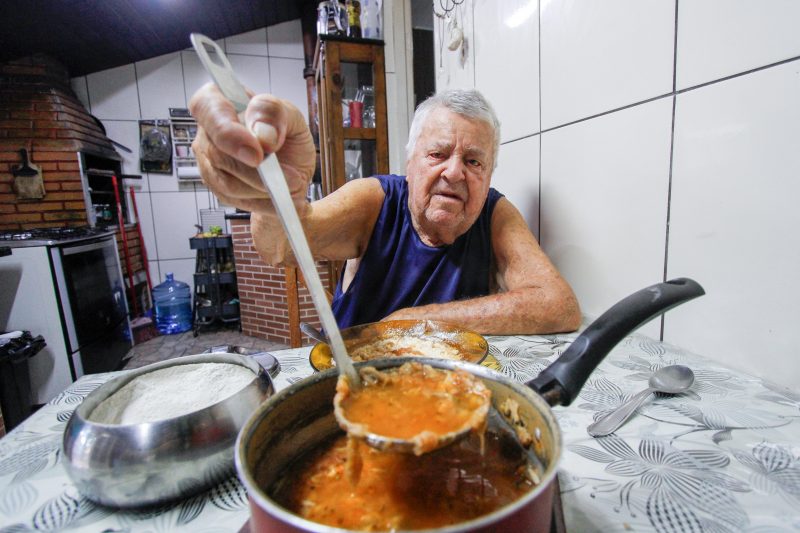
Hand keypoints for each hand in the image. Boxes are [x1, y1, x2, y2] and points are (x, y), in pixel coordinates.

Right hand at [189, 83, 315, 212]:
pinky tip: (285, 201)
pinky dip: (265, 204)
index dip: (228, 132)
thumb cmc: (284, 134)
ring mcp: (208, 162)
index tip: (257, 153)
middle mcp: (207, 132)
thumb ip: (275, 114)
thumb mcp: (290, 115)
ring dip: (265, 189)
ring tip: (294, 185)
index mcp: (217, 100)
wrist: (291, 167)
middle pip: (220, 154)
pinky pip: (237, 201)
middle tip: (291, 177)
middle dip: (258, 172)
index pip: (208, 108)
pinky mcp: (218, 187)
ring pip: (228, 183)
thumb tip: (262, 134)